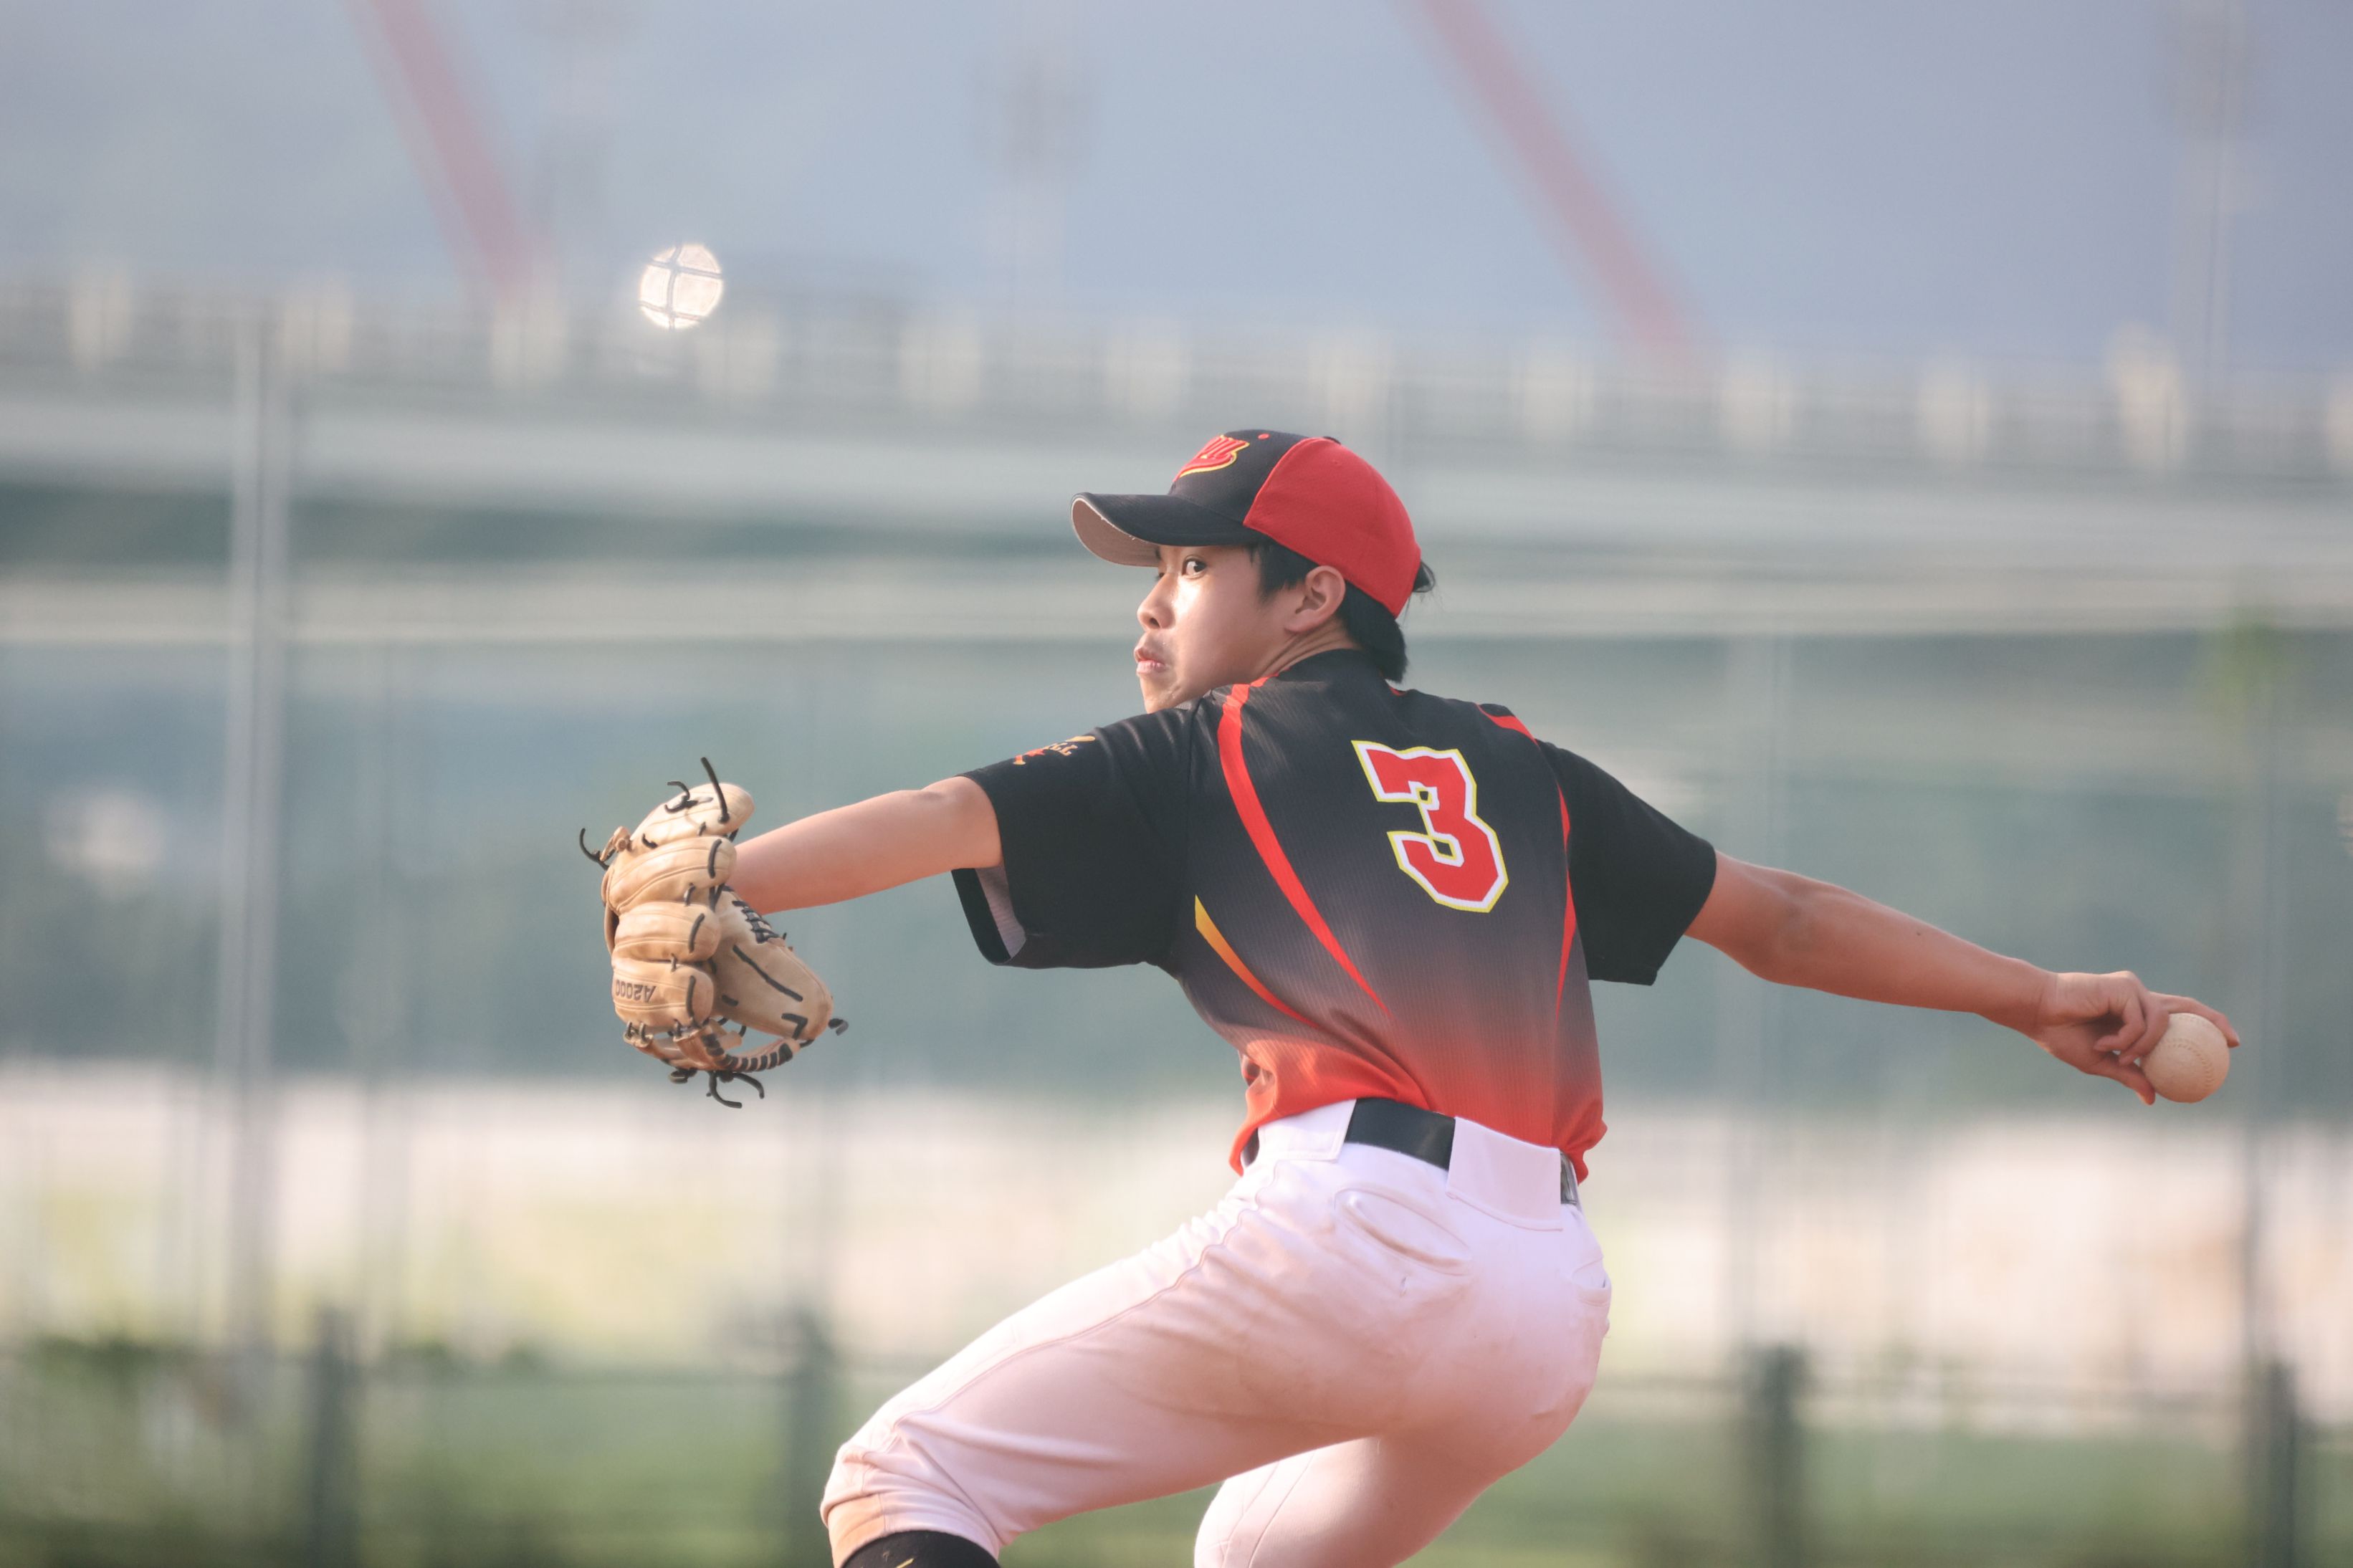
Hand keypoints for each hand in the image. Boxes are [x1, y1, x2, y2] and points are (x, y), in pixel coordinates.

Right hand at [2021, 970, 2242, 1104]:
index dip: (2206, 1026)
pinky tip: (2108, 1044)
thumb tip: (2153, 1099)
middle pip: (2186, 1007)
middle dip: (2213, 1022)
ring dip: (2145, 1048)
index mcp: (2134, 1013)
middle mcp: (2138, 997)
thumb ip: (2129, 1076)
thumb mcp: (2101, 1063)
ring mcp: (2132, 990)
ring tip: (2122, 1058)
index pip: (2178, 1016)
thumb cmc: (2061, 1035)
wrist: (2036, 1011)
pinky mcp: (2124, 987)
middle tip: (2232, 1042)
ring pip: (2162, 1022)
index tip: (2228, 1045)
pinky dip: (2129, 1039)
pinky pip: (2141, 1021)